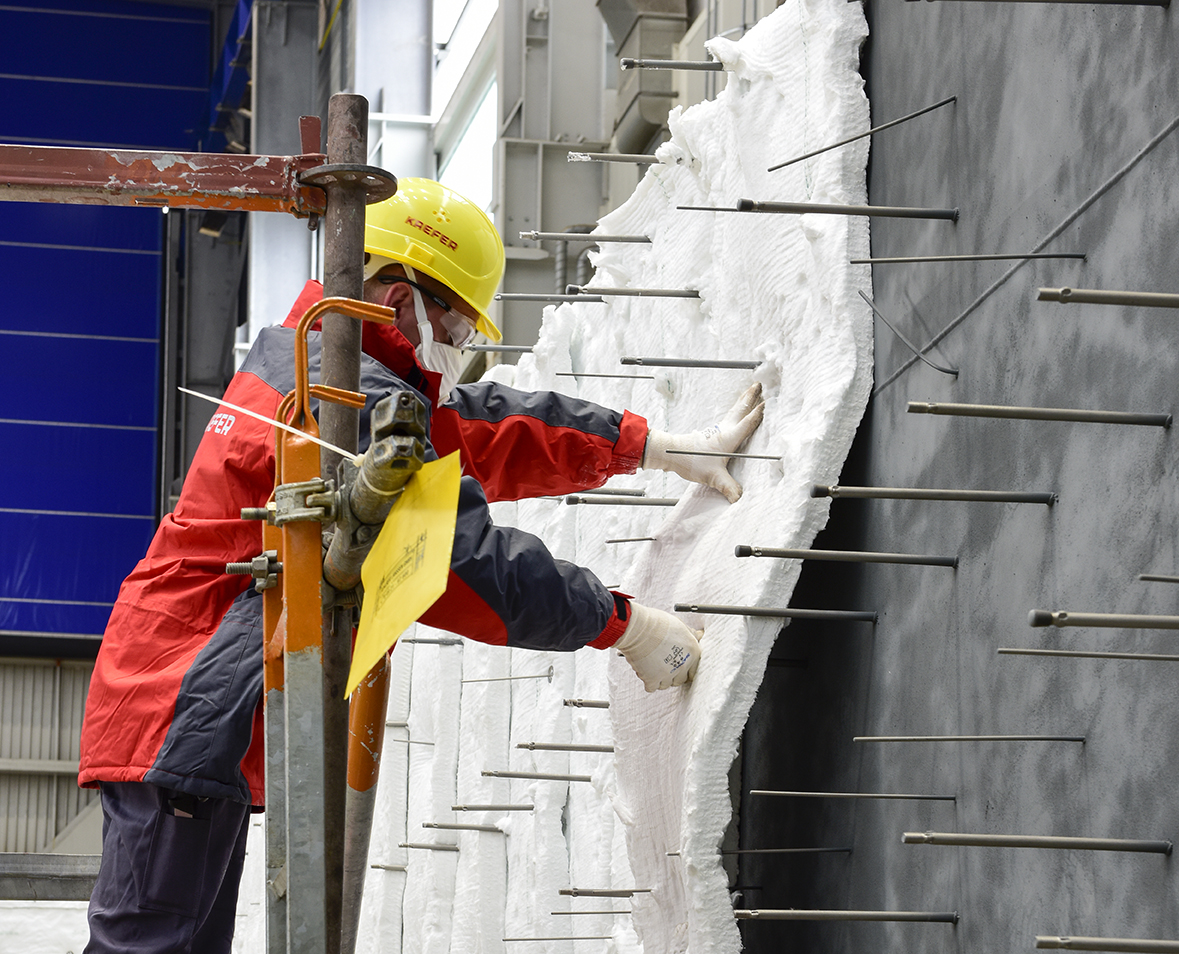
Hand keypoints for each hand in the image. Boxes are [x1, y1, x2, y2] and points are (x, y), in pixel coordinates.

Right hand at [614, 602, 701, 691]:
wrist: (639, 628)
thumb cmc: (658, 623)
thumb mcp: (680, 625)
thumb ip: (691, 634)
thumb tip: (700, 635)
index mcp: (693, 653)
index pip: (693, 672)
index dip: (685, 670)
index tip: (678, 668)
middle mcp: (683, 665)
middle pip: (680, 680)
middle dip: (672, 674)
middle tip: (663, 665)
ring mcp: (668, 674)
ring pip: (666, 685)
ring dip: (660, 678)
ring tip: (652, 665)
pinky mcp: (652, 679)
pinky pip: (652, 688)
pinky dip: (648, 682)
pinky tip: (645, 671)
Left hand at [641, 383, 764, 502]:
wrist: (671, 453)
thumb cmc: (692, 461)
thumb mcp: (713, 477)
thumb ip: (728, 487)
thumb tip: (739, 498)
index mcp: (729, 438)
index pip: (748, 423)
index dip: (758, 414)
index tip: (768, 403)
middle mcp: (724, 431)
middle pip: (739, 410)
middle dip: (750, 397)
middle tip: (758, 384)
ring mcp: (716, 431)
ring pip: (733, 412)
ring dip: (741, 402)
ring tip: (748, 393)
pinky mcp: (709, 434)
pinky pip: (726, 418)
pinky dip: (734, 412)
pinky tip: (733, 415)